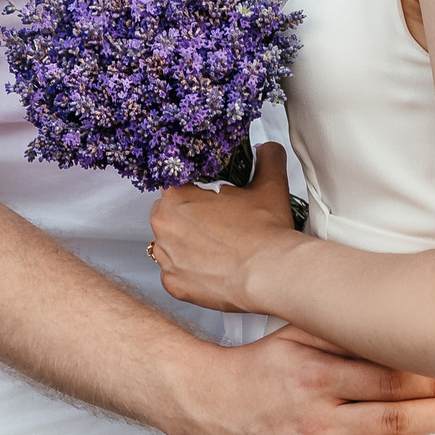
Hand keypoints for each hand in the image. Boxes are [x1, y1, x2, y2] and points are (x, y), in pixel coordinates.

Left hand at [150, 142, 305, 313]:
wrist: (270, 274)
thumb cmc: (264, 232)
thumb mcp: (269, 185)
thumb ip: (267, 158)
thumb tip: (267, 149)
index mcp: (177, 195)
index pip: (174, 184)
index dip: (192, 190)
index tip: (207, 198)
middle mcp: (164, 225)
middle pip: (168, 214)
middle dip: (187, 217)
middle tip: (216, 222)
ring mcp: (166, 258)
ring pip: (169, 245)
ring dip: (186, 245)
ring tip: (216, 248)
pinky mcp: (173, 285)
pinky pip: (175, 274)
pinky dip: (190, 273)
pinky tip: (212, 268)